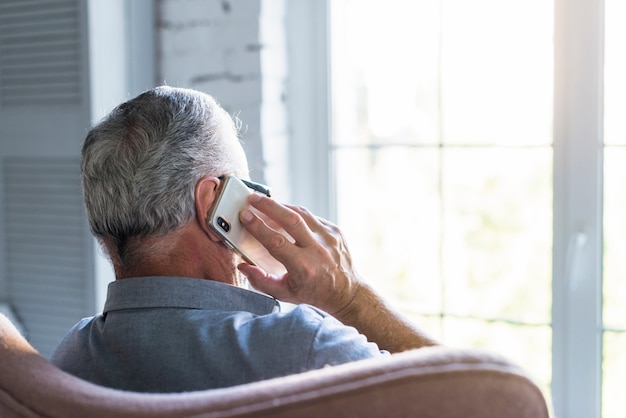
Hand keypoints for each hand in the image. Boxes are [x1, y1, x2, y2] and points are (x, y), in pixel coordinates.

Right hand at [238, 193, 360, 313]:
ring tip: (264, 201)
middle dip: (269, 206)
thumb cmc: (313, 293)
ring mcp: (329, 238)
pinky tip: (284, 211)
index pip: (276, 242)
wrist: (346, 292)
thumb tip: (242, 266)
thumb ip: (261, 281)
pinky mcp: (335, 231)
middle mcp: (318, 250)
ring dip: (281, 205)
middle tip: (252, 198)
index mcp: (304, 267)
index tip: (245, 215)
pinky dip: (296, 213)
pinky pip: (312, 217)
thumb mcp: (284, 294)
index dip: (258, 227)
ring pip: (302, 214)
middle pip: (291, 220)